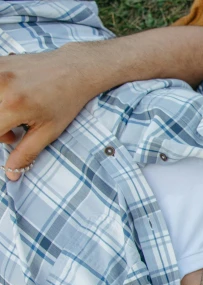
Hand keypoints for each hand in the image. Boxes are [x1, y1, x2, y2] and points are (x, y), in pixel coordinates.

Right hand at [0, 46, 94, 178]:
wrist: (73, 69)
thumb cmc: (65, 101)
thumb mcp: (49, 131)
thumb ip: (26, 153)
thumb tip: (11, 175)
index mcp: (13, 105)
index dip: (0, 140)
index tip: (12, 139)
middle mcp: (0, 85)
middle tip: (14, 130)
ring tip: (12, 114)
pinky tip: (10, 99)